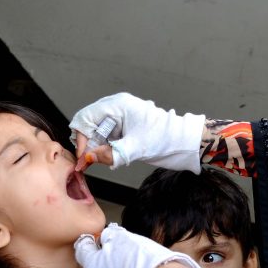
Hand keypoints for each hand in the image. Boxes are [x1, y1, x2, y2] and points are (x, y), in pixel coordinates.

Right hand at [69, 93, 205, 172]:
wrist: (185, 142)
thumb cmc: (165, 139)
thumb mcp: (135, 149)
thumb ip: (109, 154)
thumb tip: (88, 158)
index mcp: (118, 105)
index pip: (87, 117)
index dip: (81, 138)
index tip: (83, 158)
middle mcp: (117, 107)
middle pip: (89, 123)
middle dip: (87, 143)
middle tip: (88, 162)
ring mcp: (121, 116)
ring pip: (97, 130)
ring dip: (96, 146)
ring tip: (101, 160)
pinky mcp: (125, 126)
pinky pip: (107, 135)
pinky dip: (104, 146)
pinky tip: (110, 156)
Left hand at [74, 223, 204, 267]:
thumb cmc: (137, 257)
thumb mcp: (118, 236)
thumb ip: (107, 235)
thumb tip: (105, 236)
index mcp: (90, 266)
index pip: (82, 249)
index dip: (91, 240)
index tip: (100, 238)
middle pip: (93, 265)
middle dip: (103, 257)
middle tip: (118, 249)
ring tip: (129, 263)